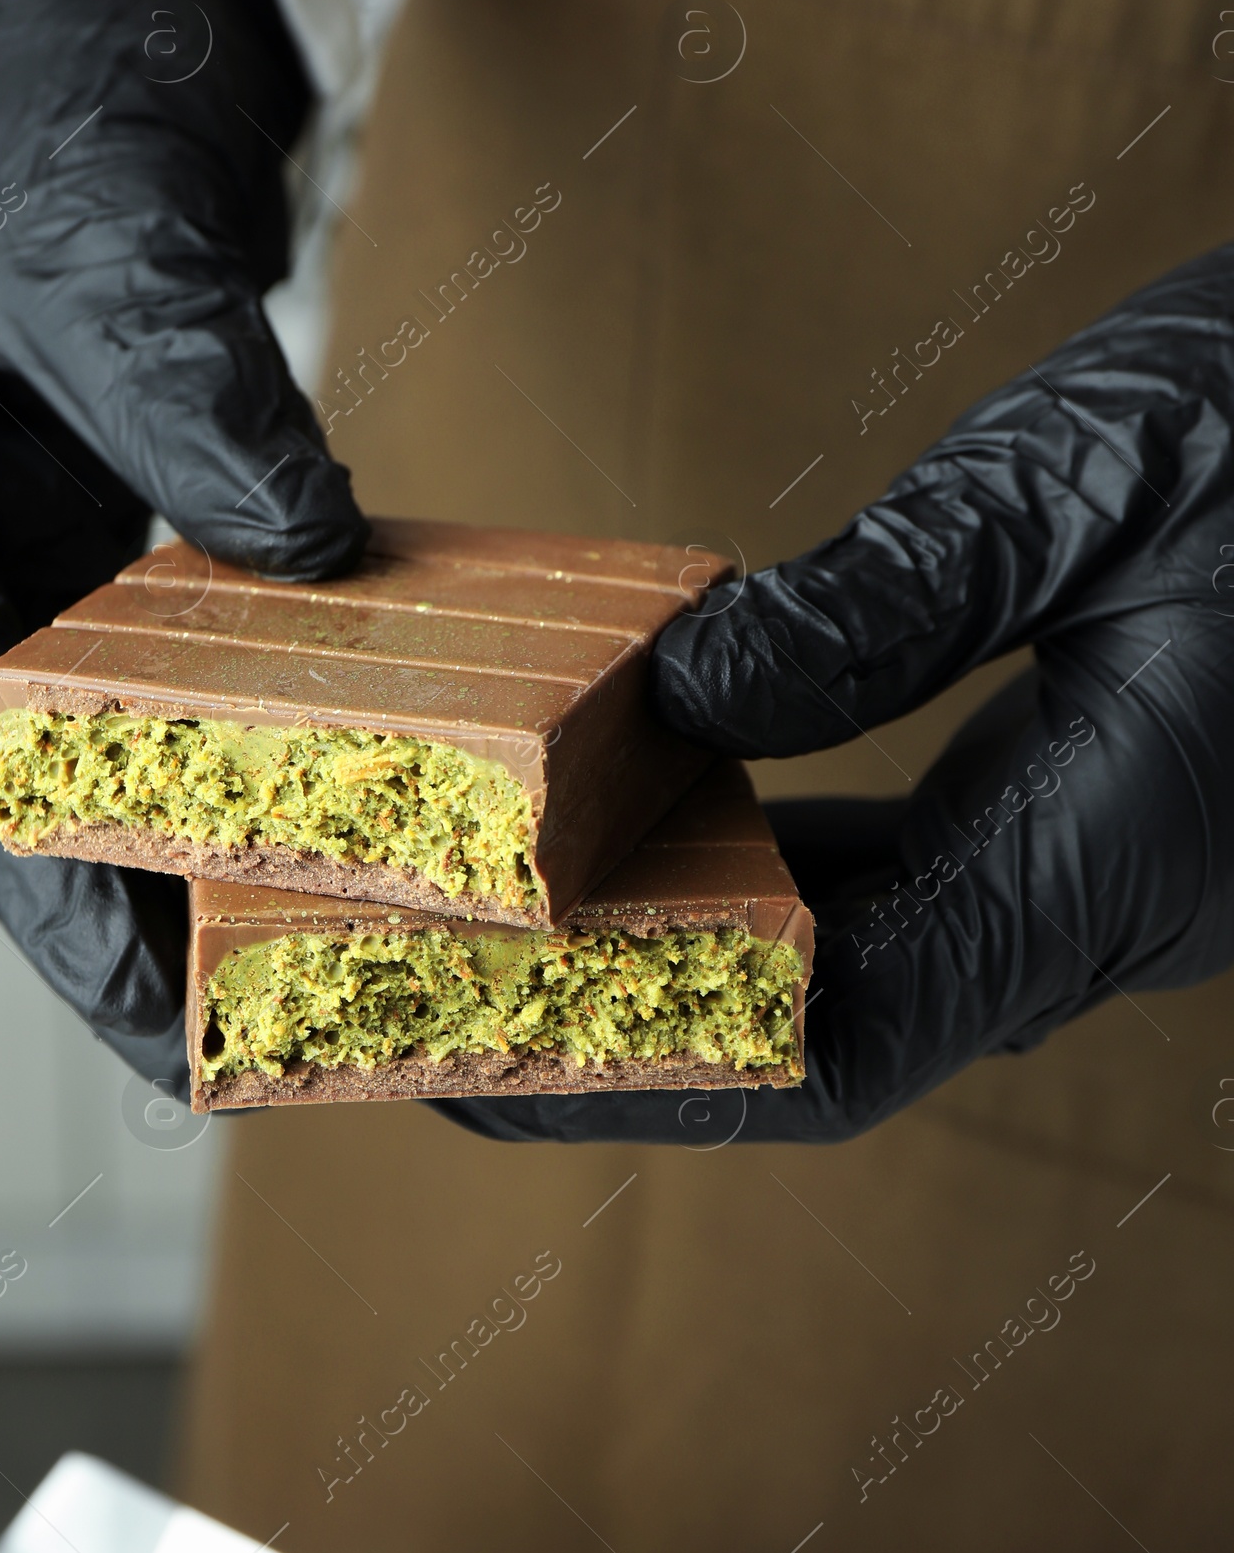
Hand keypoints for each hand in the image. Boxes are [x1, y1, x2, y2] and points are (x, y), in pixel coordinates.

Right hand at [0, 0, 365, 1087]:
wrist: (101, 24)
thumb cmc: (55, 101)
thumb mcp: (114, 241)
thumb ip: (193, 402)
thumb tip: (305, 553)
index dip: (43, 874)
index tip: (148, 998)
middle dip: (102, 922)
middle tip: (216, 1061)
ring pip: (59, 769)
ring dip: (156, 872)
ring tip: (267, 1000)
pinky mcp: (70, 563)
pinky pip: (135, 700)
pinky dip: (211, 773)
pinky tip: (299, 847)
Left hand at [443, 244, 1233, 1144]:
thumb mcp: (1098, 481)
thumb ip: (890, 603)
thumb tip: (687, 691)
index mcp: (1115, 860)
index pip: (842, 1040)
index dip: (654, 1072)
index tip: (483, 1065)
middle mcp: (1103, 905)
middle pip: (822, 1027)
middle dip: (633, 1031)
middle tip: (437, 1009)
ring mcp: (1100, 868)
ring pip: (857, 962)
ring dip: (689, 953)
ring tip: (511, 932)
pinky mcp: (1088, 813)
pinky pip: (902, 881)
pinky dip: (769, 865)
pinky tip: (663, 820)